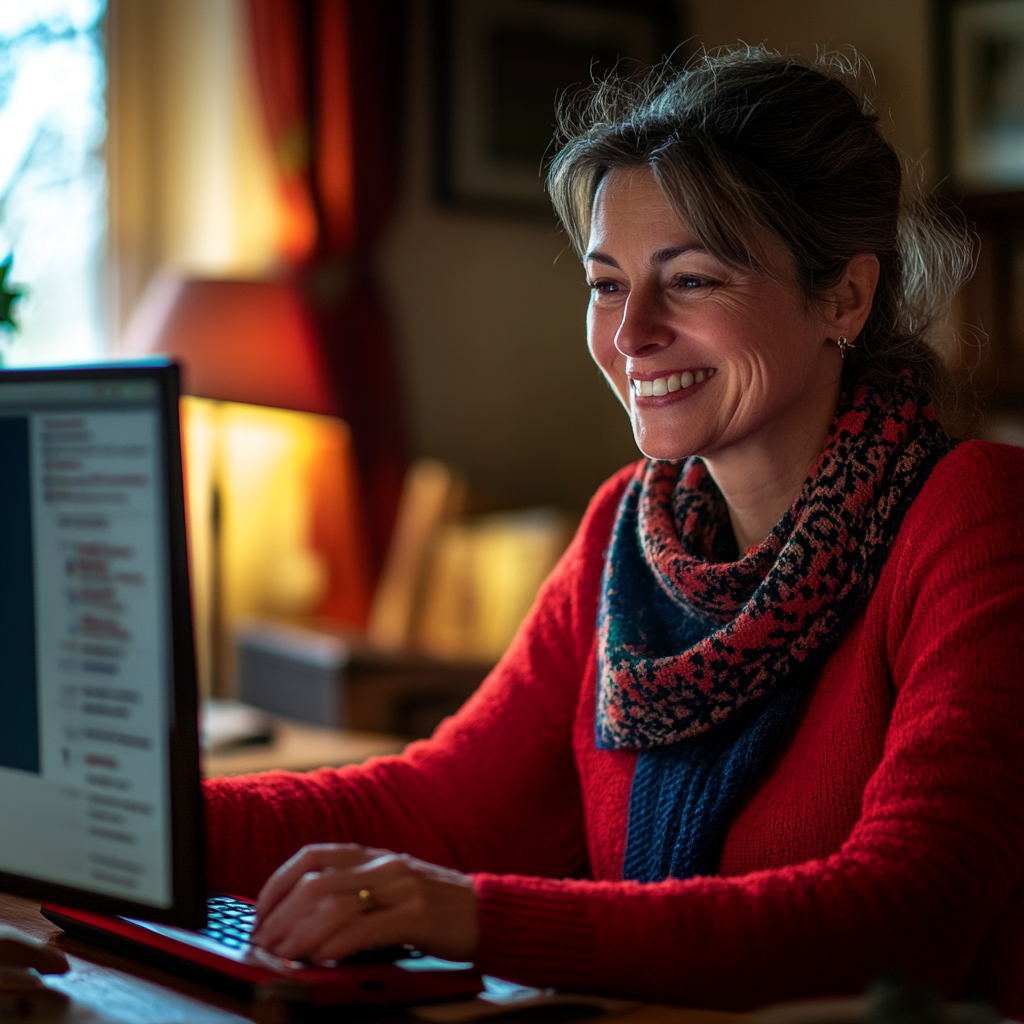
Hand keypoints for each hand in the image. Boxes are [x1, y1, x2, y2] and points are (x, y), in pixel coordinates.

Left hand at [251, 844, 478, 964]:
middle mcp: (383, 865)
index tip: (259, 916)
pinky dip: (335, 944)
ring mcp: (401, 887)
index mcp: (372, 855)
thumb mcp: (389, 890)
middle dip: (280, 916)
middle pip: (315, 881)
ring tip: (283, 956)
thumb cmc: (434, 907)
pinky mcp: (418, 915)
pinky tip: (320, 958)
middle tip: (264, 945)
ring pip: (334, 903)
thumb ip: (352, 895)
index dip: (277, 884)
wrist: (487, 912)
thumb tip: (297, 922)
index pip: (311, 857)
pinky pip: (366, 928)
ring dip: (299, 933)